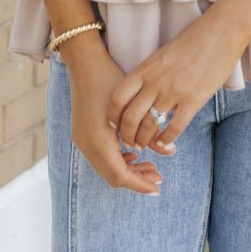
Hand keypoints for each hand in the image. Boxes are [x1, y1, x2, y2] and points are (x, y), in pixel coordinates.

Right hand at [63, 39, 164, 194]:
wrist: (85, 64)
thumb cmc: (110, 80)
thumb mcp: (133, 106)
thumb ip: (149, 132)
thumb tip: (169, 152)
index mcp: (98, 141)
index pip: (120, 175)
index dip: (140, 184)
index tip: (157, 188)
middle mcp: (87, 145)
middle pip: (113, 176)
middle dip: (136, 179)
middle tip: (158, 176)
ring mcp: (81, 141)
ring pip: (107, 168)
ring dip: (128, 169)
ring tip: (150, 165)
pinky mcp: (82, 134)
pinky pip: (100, 157)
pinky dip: (117, 160)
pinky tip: (133, 152)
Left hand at [107, 11, 244, 155]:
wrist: (220, 31)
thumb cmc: (193, 40)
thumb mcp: (163, 54)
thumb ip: (151, 73)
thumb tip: (142, 93)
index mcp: (146, 68)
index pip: (118, 97)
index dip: (113, 116)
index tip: (114, 125)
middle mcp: (156, 81)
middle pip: (130, 117)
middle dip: (127, 135)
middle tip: (130, 142)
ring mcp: (174, 91)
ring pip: (150, 126)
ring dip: (145, 140)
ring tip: (146, 144)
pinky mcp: (194, 99)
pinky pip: (175, 127)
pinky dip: (167, 139)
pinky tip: (167, 143)